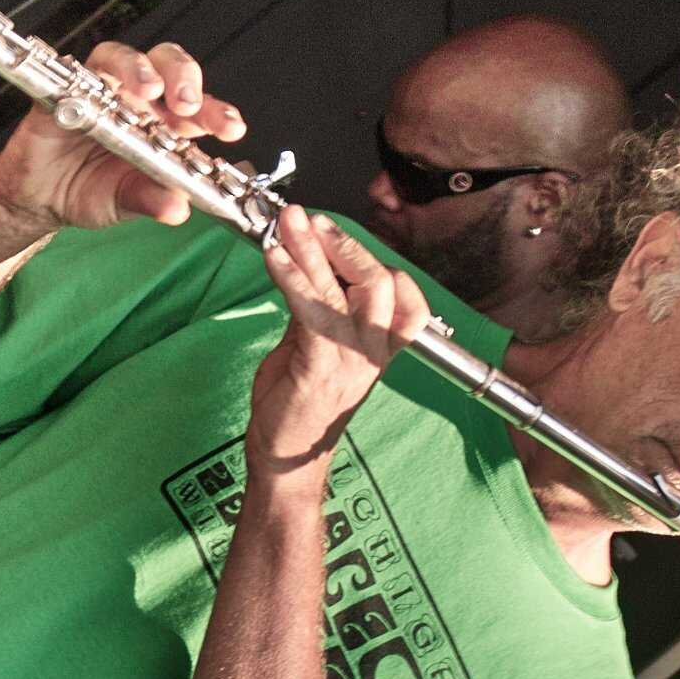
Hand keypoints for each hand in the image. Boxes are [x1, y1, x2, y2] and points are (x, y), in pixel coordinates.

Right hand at [0, 40, 248, 234]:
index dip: (217, 114)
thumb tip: (177, 208)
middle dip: (184, 79)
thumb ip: (149, 201)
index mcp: (164, 127)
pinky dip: (94, 78)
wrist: (37, 198)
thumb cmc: (86, 192)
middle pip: (171, 68)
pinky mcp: (69, 87)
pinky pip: (83, 70)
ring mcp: (105, 90)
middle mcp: (139, 101)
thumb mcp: (122, 203)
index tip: (230, 129)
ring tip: (148, 92)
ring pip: (130, 58)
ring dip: (141, 69)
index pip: (198, 110)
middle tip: (186, 104)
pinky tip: (101, 94)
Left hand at [247, 208, 432, 481]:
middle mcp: (373, 353)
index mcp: (381, 349)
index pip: (406, 298)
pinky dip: (291, 277)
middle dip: (344, 245)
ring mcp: (350, 361)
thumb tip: (307, 269)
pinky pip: (311, 312)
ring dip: (312, 250)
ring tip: (289, 222)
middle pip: (379, 284)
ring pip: (345, 291)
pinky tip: (273, 257)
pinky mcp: (319, 368)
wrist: (283, 460)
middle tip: (311, 219)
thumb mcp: (312, 349)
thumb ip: (318, 312)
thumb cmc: (296, 405)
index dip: (378, 263)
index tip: (338, 239)